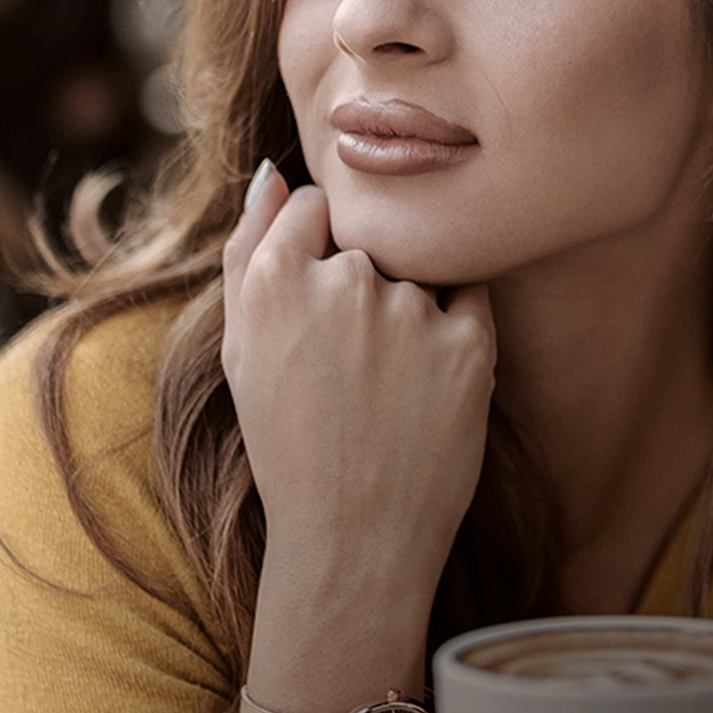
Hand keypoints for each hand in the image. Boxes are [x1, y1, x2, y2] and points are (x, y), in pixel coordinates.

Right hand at [222, 163, 496, 712]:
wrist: (353, 538)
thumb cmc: (288, 443)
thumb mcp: (242, 349)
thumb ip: (249, 249)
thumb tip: (273, 174)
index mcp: (276, 279)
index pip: (316, 204)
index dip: (319, 247)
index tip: (322, 297)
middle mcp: (345, 281)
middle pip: (371, 239)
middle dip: (365, 279)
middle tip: (354, 358)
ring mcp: (413, 311)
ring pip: (420, 272)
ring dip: (411, 309)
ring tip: (390, 385)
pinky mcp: (471, 343)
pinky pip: (469, 300)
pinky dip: (454, 328)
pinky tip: (428, 382)